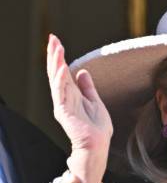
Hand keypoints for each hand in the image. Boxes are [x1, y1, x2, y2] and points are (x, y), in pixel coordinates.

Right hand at [47, 34, 112, 152]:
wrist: (98, 145)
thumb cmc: (97, 128)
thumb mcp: (95, 101)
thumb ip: (87, 87)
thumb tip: (82, 71)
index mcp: (72, 94)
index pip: (62, 71)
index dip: (59, 56)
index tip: (56, 40)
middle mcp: (64, 97)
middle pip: (56, 72)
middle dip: (54, 54)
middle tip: (52, 37)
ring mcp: (62, 104)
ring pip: (56, 79)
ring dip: (55, 62)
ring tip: (56, 47)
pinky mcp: (63, 112)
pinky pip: (59, 93)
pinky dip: (60, 80)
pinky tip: (61, 68)